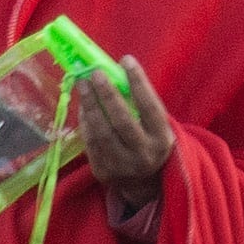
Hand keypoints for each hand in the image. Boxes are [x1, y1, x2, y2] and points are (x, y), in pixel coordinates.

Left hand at [76, 56, 174, 213]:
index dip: (138, 83)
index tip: (126, 60)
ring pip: (102, 132)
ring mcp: (122, 166)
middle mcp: (143, 155)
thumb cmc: (149, 141)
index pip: (150, 107)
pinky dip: (84, 121)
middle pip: (122, 121)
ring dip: (90, 105)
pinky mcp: (103, 172)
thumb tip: (116, 69)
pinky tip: (82, 104)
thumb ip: (140, 102)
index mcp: (162, 139)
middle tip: (95, 72)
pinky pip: (90, 142)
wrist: (144, 183)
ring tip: (82, 84)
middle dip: (107, 94)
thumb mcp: (155, 125)